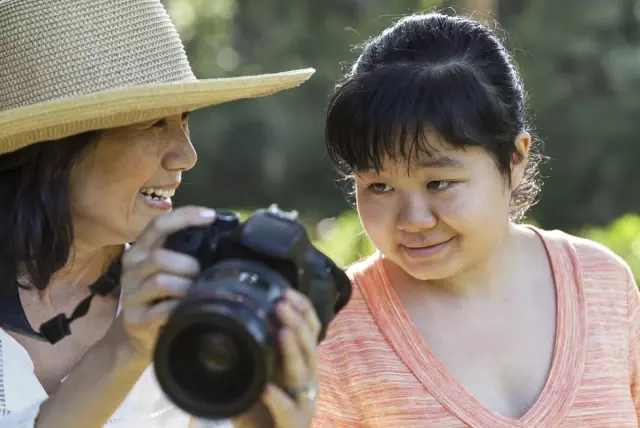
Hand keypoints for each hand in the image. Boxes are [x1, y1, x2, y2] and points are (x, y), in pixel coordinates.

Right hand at [107, 206, 215, 358]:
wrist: (139, 335)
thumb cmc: (161, 295)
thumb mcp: (168, 269)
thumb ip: (184, 251)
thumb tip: (221, 235)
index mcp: (140, 250)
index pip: (158, 225)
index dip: (185, 217)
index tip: (212, 216)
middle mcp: (131, 268)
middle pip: (159, 257)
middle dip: (189, 264)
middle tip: (202, 273)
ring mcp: (131, 294)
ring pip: (161, 281)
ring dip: (186, 286)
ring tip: (197, 291)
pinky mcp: (136, 319)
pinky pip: (162, 309)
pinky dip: (180, 306)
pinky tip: (188, 308)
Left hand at [231, 289, 320, 427]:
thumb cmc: (261, 408)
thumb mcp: (257, 374)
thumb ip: (251, 352)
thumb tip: (225, 322)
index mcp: (299, 362)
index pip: (310, 330)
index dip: (302, 309)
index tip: (285, 291)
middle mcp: (306, 378)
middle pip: (309, 345)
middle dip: (297, 322)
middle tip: (281, 304)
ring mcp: (303, 401)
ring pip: (304, 373)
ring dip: (293, 351)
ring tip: (283, 334)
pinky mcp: (295, 423)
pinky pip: (289, 411)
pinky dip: (278, 400)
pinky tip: (267, 389)